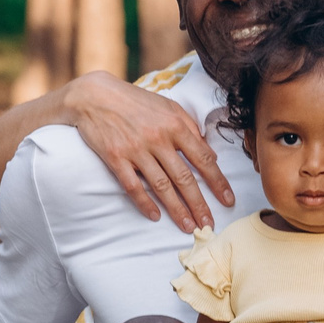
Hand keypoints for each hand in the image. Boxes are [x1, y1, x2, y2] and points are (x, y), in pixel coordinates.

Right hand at [64, 72, 231, 230]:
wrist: (95, 96)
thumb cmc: (136, 102)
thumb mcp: (169, 107)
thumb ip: (190, 129)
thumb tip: (210, 154)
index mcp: (175, 125)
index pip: (203, 158)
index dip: (218, 182)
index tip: (228, 200)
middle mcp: (158, 138)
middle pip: (184, 178)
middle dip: (199, 204)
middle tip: (209, 224)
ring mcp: (136, 149)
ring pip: (162, 186)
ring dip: (176, 209)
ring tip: (188, 226)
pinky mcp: (116, 158)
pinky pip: (133, 186)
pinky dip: (144, 203)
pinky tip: (155, 216)